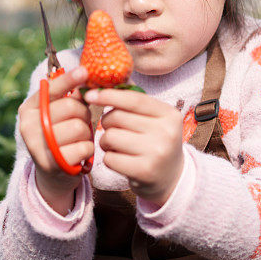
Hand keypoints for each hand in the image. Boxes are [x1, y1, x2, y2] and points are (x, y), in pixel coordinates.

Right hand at [18, 66, 92, 207]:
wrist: (53, 173)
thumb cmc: (60, 135)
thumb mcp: (59, 115)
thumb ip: (69, 97)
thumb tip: (86, 77)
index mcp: (28, 109)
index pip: (51, 89)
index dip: (69, 79)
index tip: (85, 71)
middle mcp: (28, 126)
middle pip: (71, 107)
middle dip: (84, 113)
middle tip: (82, 122)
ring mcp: (38, 146)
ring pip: (79, 127)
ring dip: (86, 133)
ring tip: (79, 139)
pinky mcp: (52, 165)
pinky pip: (84, 147)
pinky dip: (88, 150)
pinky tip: (79, 153)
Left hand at [84, 88, 184, 205]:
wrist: (170, 178)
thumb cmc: (155, 142)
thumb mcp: (154, 119)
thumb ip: (134, 100)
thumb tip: (107, 81)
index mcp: (170, 114)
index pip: (134, 99)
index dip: (109, 95)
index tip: (90, 95)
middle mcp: (166, 132)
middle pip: (117, 117)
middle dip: (107, 122)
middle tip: (113, 129)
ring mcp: (156, 153)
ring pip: (110, 137)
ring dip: (106, 141)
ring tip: (116, 146)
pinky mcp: (144, 171)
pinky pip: (110, 158)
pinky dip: (109, 158)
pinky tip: (120, 160)